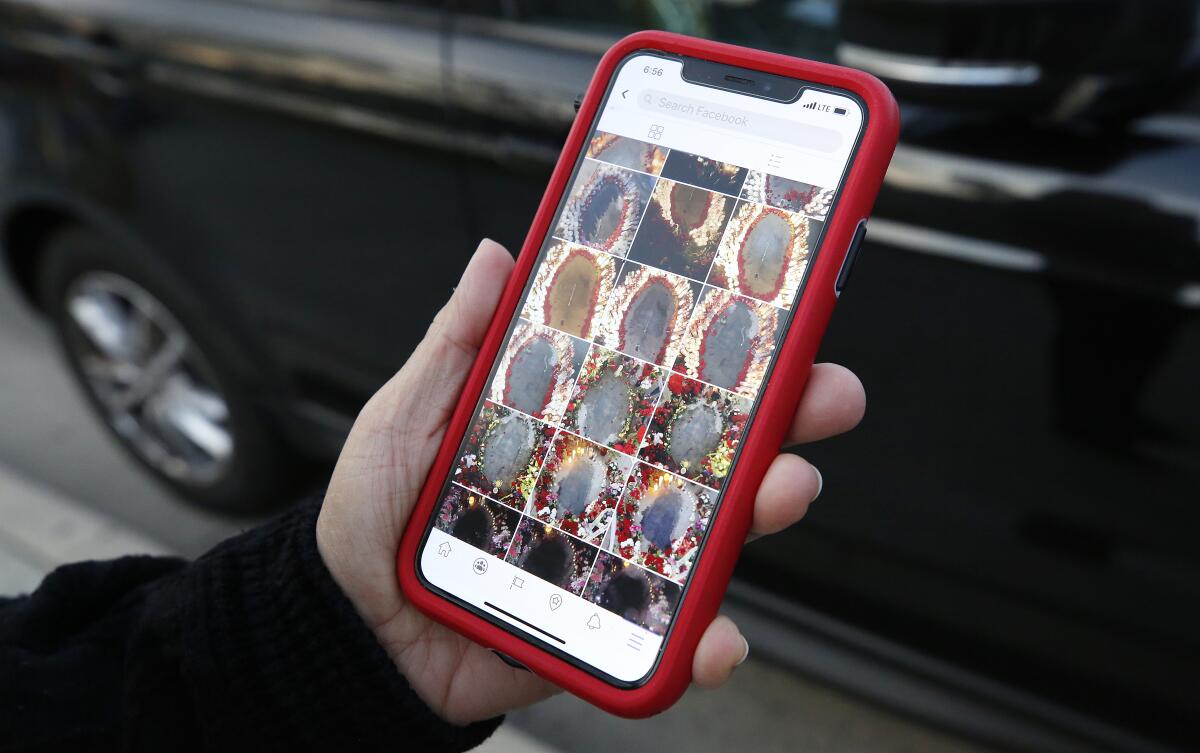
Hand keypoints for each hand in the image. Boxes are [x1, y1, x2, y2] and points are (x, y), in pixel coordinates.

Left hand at [317, 239, 864, 724]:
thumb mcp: (411, 409)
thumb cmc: (375, 512)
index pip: (666, 382)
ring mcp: (616, 558)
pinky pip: (668, 636)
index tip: (779, 314)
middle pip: (714, 452)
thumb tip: (498, 255)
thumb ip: (459, 340)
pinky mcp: (605, 628)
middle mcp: (611, 488)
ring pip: (712, 535)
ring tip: (785, 488)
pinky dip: (704, 637)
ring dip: (764, 512)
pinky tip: (716, 631)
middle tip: (826, 392)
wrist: (344, 622)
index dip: (727, 351)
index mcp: (577, 429)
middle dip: (784, 420)